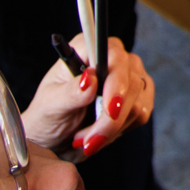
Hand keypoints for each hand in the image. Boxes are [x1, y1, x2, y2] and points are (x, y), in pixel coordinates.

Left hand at [23, 34, 153, 156]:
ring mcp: (128, 76)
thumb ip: (71, 92)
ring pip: (137, 102)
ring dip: (112, 128)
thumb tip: (90, 79)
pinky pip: (141, 114)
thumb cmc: (48, 115)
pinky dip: (120, 131)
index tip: (110, 109)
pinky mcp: (137, 97)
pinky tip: (100, 135)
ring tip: (86, 138)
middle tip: (88, 140)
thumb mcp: (51, 105)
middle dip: (110, 119)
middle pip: (129, 83)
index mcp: (87, 49)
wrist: (55, 137)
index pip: (113, 55)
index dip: (116, 80)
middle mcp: (112, 58)